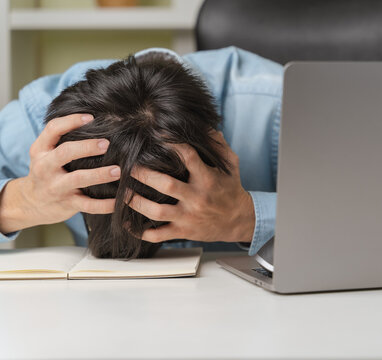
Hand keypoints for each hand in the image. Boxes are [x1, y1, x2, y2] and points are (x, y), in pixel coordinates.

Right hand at [0, 114, 120, 233]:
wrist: (31, 203)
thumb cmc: (47, 171)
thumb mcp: (45, 153)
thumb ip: (62, 139)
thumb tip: (95, 119)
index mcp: (41, 150)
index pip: (53, 130)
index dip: (71, 121)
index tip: (91, 117)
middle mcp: (45, 167)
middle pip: (65, 153)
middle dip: (87, 147)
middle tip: (107, 143)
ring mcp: (56, 187)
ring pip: (77, 179)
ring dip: (99, 174)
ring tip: (118, 170)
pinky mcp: (67, 204)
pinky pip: (88, 205)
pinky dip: (105, 204)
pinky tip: (119, 199)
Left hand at [127, 131, 254, 243]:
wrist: (239, 221)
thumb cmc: (231, 189)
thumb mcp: (231, 165)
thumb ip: (218, 145)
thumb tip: (205, 126)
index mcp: (207, 179)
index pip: (188, 157)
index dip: (171, 143)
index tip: (155, 133)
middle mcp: (197, 198)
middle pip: (166, 185)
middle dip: (143, 175)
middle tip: (127, 167)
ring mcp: (189, 216)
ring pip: (157, 212)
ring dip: (136, 203)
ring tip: (123, 193)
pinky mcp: (184, 231)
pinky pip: (158, 235)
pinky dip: (141, 232)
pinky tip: (127, 224)